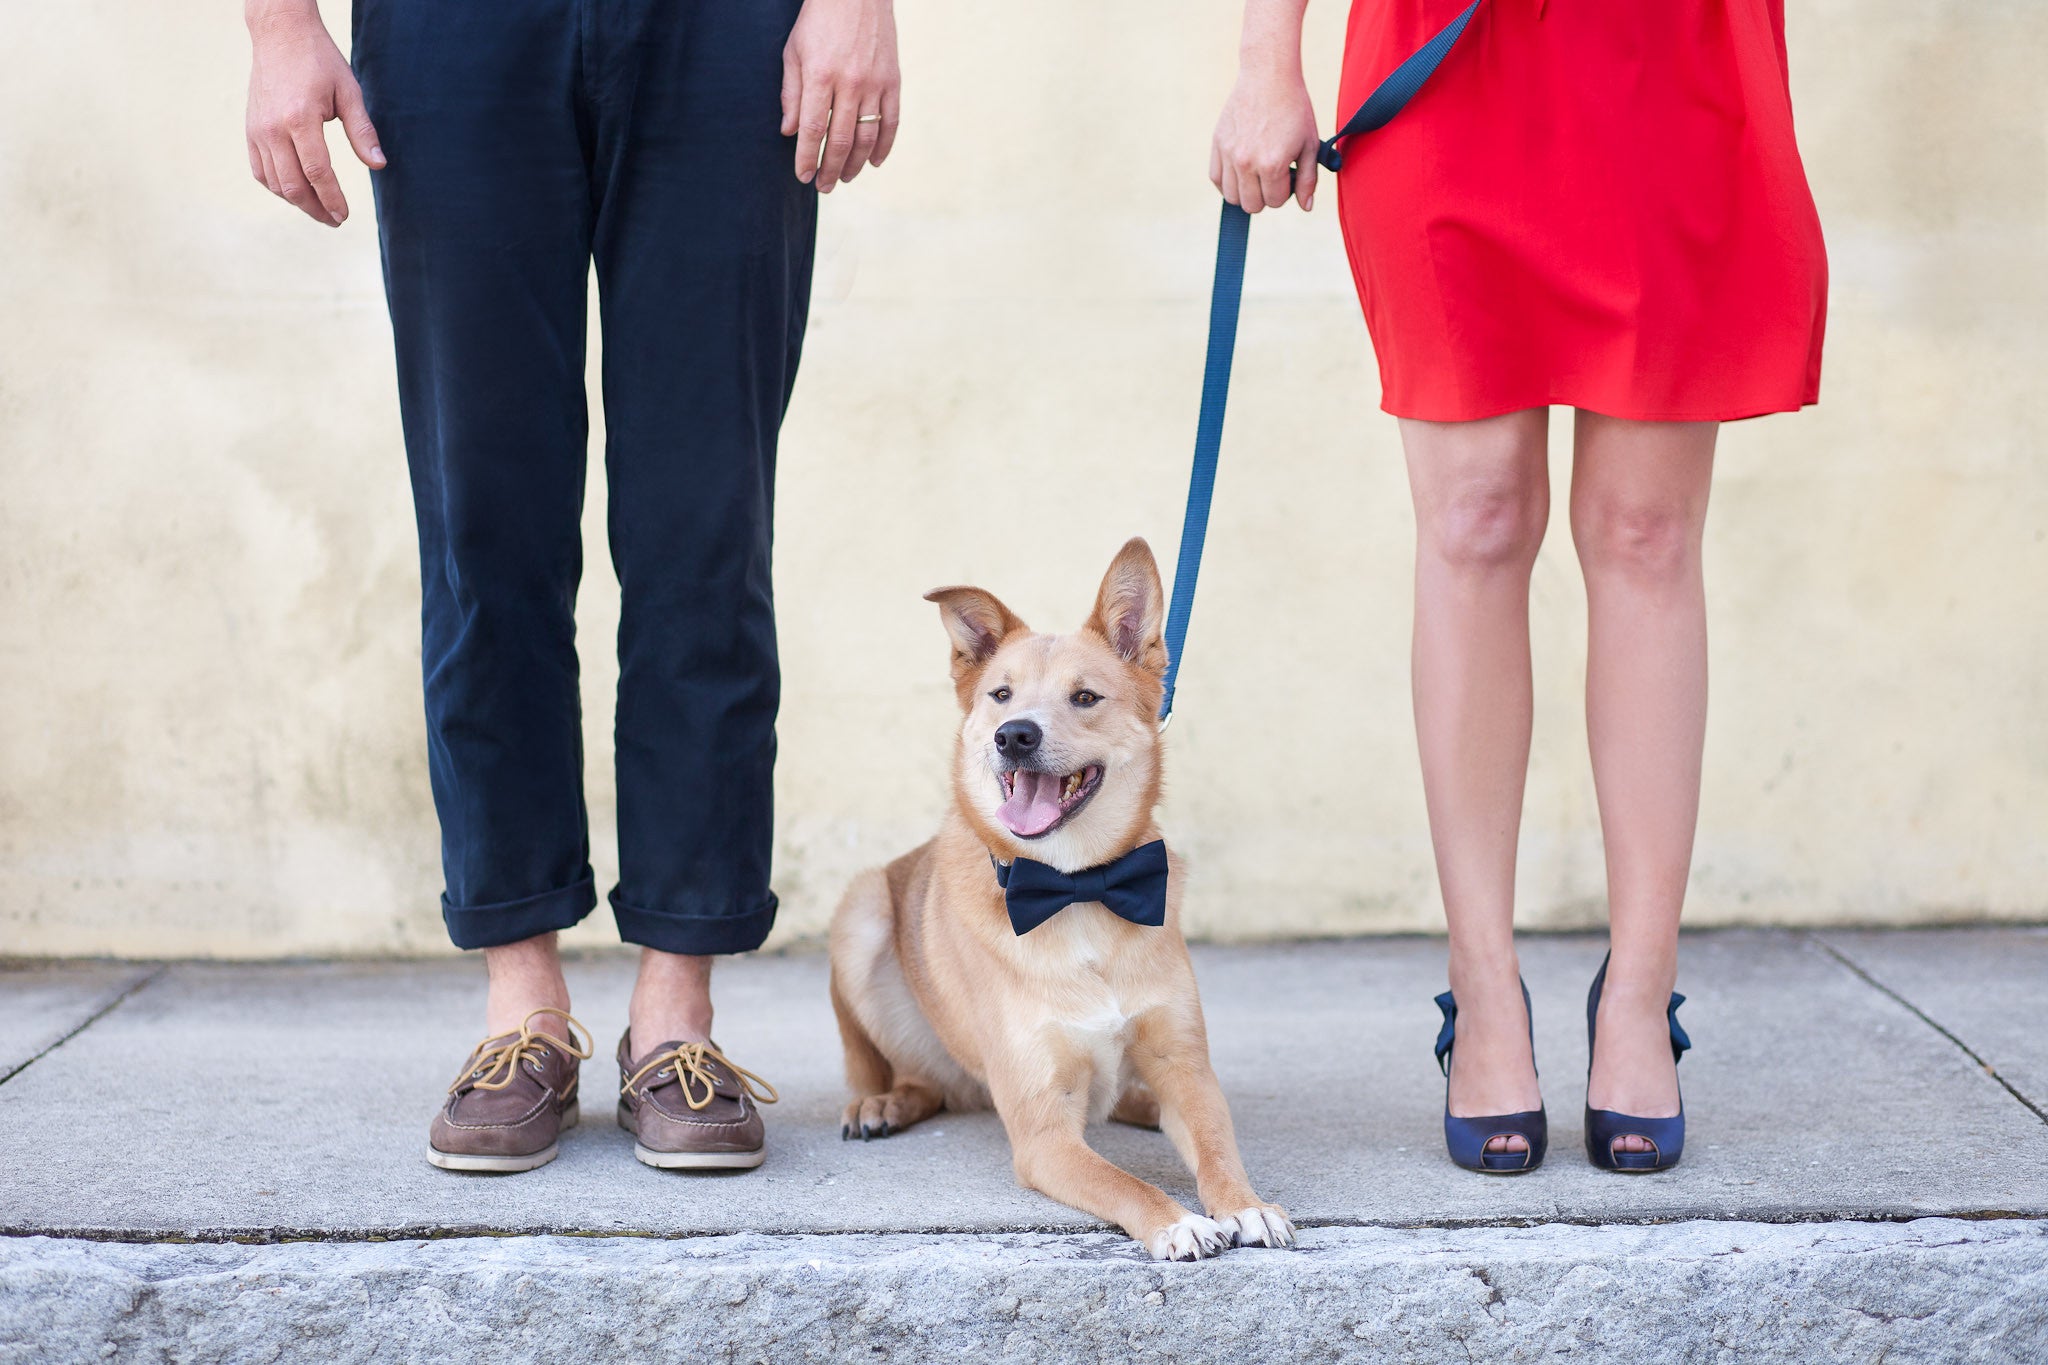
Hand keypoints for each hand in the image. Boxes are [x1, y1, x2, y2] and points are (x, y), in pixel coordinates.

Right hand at [244, 1, 383, 225]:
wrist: (280, 34)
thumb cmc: (320, 61)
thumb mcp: (349, 92)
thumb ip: (363, 131)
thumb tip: (379, 165)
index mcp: (300, 118)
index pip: (317, 172)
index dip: (332, 199)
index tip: (344, 215)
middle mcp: (272, 128)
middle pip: (292, 185)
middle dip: (316, 209)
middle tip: (335, 220)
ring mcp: (257, 130)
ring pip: (274, 183)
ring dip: (297, 201)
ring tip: (320, 208)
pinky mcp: (249, 129)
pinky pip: (259, 170)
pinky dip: (277, 187)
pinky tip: (296, 191)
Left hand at [781, 0, 900, 192]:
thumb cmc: (818, 22)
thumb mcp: (794, 52)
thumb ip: (791, 94)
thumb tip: (789, 132)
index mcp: (820, 75)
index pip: (813, 129)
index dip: (807, 158)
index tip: (803, 176)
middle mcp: (850, 82)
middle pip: (840, 139)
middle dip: (830, 169)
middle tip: (823, 187)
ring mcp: (875, 83)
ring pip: (867, 137)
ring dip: (855, 164)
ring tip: (843, 178)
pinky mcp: (893, 81)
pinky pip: (891, 123)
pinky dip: (884, 147)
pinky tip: (874, 163)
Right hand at [1210, 62, 1319, 213]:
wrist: (1269, 77)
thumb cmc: (1294, 109)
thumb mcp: (1309, 145)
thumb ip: (1308, 179)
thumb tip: (1306, 207)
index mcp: (1272, 164)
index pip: (1276, 201)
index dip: (1286, 192)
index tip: (1290, 174)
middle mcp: (1247, 162)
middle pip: (1252, 205)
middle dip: (1266, 196)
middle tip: (1274, 176)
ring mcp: (1229, 153)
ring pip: (1231, 196)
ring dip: (1246, 192)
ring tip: (1257, 174)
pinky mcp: (1218, 143)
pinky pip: (1216, 178)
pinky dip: (1227, 182)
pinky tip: (1241, 172)